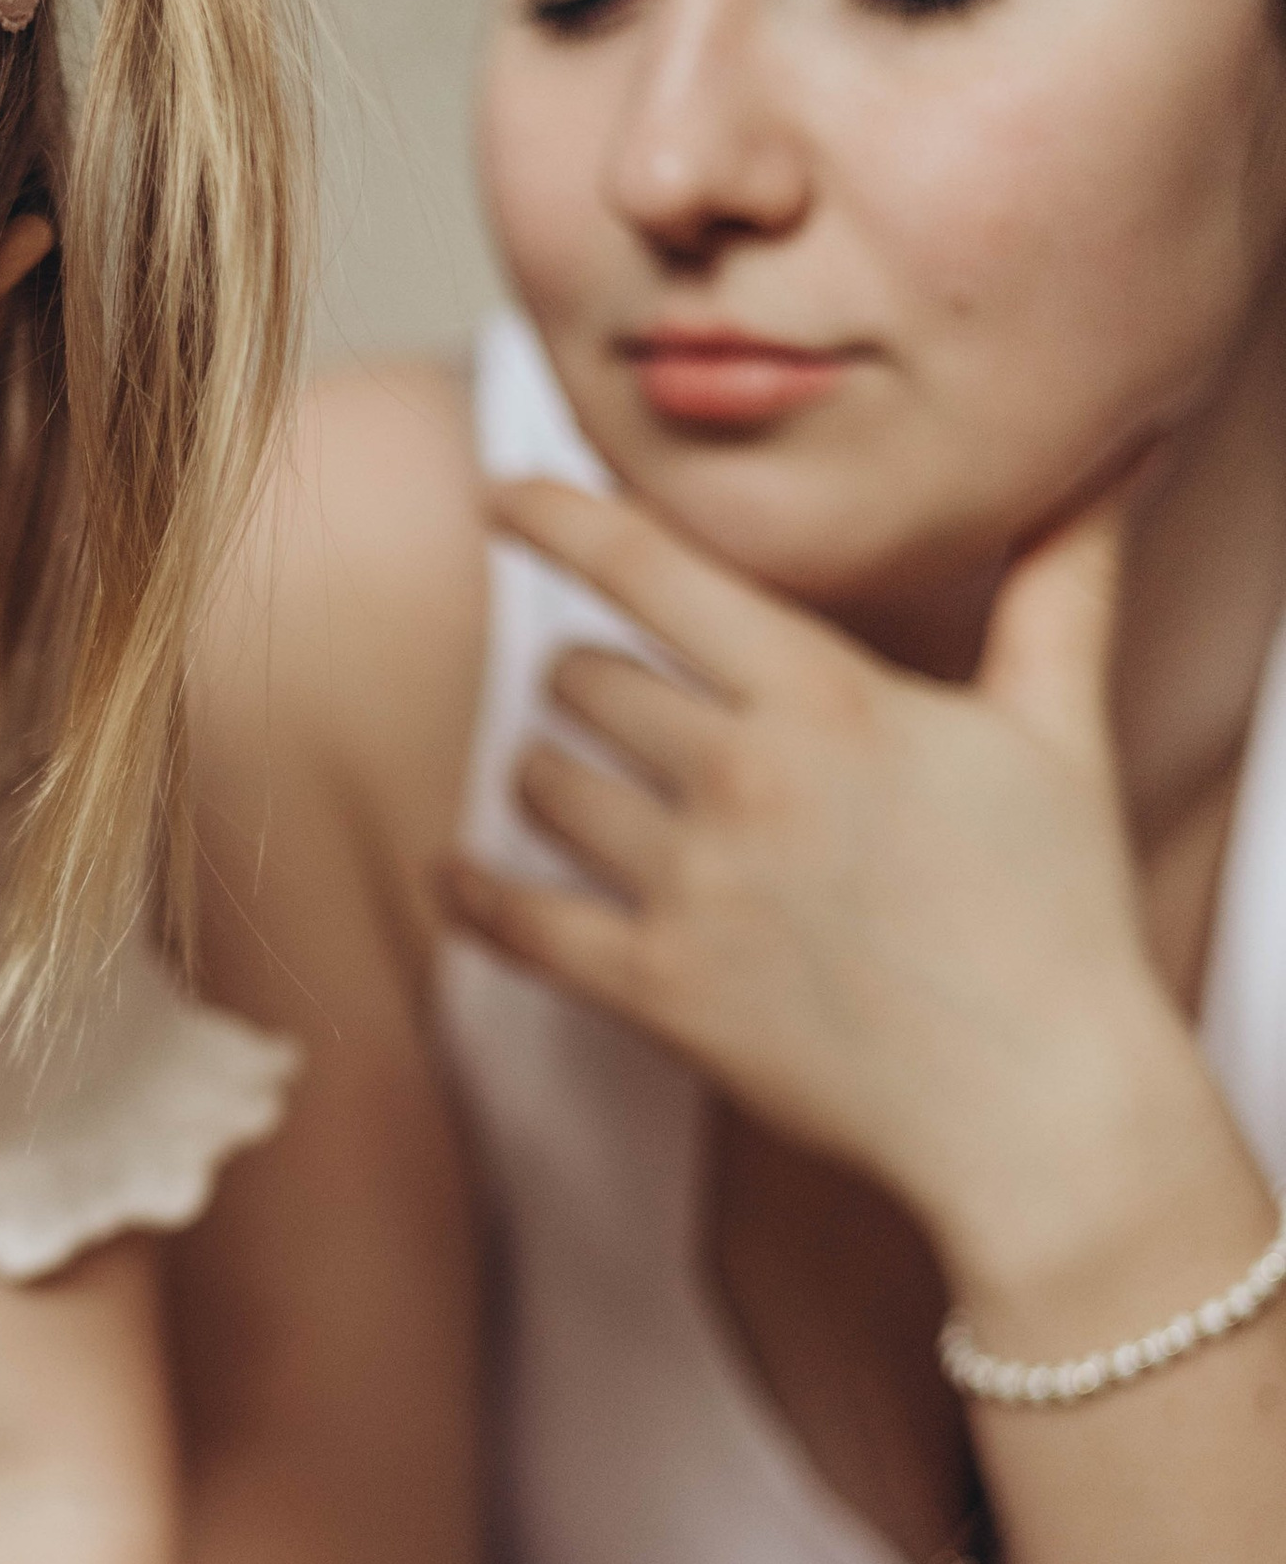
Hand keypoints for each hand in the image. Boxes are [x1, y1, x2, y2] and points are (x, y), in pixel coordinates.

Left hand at [443, 472, 1196, 1277]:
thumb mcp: (1060, 727)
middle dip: (589, 681)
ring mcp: (692, 888)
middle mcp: (743, 779)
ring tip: (575, 785)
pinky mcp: (659, 992)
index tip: (502, 498)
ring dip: (547, 778)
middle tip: (615, 699)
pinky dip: (473, 894)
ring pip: (543, 786)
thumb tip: (1109, 459)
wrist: (1037, 1104)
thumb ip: (1060, 583)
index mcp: (826, 698)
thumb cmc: (1056, 911)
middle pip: (584, 680)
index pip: (651, 571)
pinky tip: (453, 876)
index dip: (560, 519)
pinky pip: (518, 921)